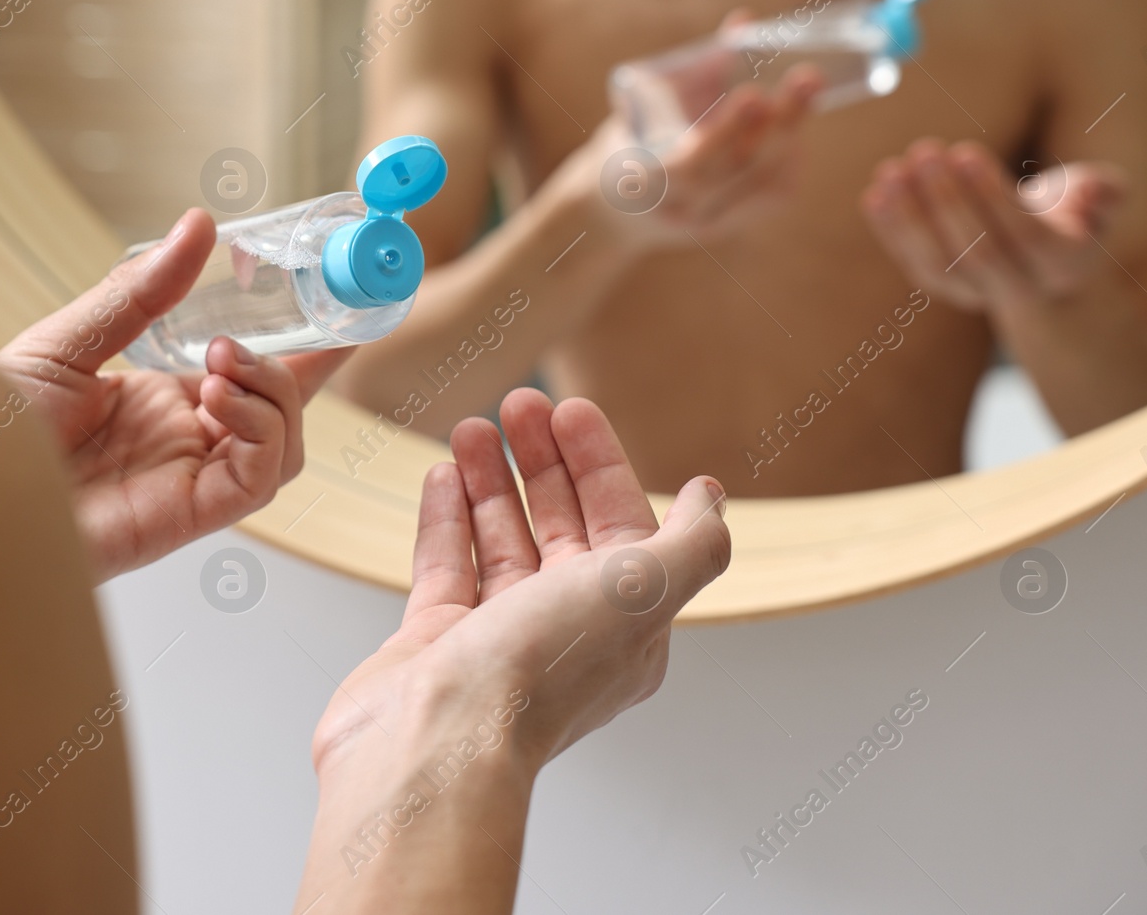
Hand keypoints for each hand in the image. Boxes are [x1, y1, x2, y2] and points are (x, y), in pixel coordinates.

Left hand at [0, 209, 351, 581]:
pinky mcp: (188, 515)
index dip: (302, 346)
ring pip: (285, 446)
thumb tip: (198, 225)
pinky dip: (260, 432)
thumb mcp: (68, 340)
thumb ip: (141, 292)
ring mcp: (189, 480)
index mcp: (158, 401)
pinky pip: (260, 480)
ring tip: (220, 362)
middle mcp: (183, 443)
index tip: (339, 304)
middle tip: (266, 326)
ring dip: (275, 395)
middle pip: (283, 411)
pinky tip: (215, 398)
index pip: (250, 374)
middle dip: (298, 365)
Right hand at [311, 389, 730, 779]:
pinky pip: (447, 565)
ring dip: (491, 480)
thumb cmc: (536, 673)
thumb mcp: (642, 590)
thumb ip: (692, 541)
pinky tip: (442, 473)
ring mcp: (496, 639)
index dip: (600, 463)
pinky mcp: (437, 643)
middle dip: (544, 461)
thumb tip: (711, 498)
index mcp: (626, 627)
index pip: (622, 526)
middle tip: (518, 403)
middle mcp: (564, 633)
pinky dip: (446, 517)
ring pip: (501, 539)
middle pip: (561, 526)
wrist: (435, 744)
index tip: (570, 409)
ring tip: (472, 426)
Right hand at [593, 56, 822, 252]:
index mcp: (642, 177)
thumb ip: (697, 68)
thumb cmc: (634, 139)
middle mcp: (675, 208)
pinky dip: (788, 161)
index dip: (725, 130)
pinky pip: (768, 199)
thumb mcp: (645, 103)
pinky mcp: (724, 227)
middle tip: (807, 79)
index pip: (691, 161)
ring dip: (789, 136)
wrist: (615, 209)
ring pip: (758, 185)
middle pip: (734, 170)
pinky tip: (794, 132)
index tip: (754, 93)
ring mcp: (702, 223)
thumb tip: (744, 21)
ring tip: (807, 93)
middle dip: (776, 123)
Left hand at [861, 138, 1124, 312]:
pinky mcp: (941, 286)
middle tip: (925, 150)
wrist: (1042, 259)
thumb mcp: (1103, 197)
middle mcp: (1018, 287)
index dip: (992, 196)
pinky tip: (874, 194)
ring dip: (909, 217)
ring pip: (937, 264)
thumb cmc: (1073, 211)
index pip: (1024, 235)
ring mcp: (975, 293)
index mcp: (1062, 265)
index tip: (965, 151)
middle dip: (946, 200)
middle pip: (976, 252)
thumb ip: (1107, 191)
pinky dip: (891, 231)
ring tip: (891, 171)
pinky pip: (912, 263)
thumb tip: (1094, 193)